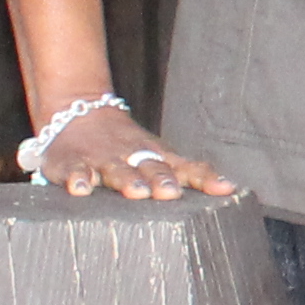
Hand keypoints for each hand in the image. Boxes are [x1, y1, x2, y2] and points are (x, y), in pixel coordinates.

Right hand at [32, 101, 238, 202]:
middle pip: (151, 167)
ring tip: (136, 192)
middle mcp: (133, 157)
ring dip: (127, 179)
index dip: (205, 178)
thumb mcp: (161, 156)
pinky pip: (75, 170)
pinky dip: (78, 178)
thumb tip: (232, 188)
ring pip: (117, 169)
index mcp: (157, 157)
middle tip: (171, 193)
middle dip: (162, 179)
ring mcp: (102, 159)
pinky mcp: (72, 163)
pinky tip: (81, 189)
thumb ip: (192, 173)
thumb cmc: (129, 145)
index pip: (187, 167)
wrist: (78, 111)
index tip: (224, 189)